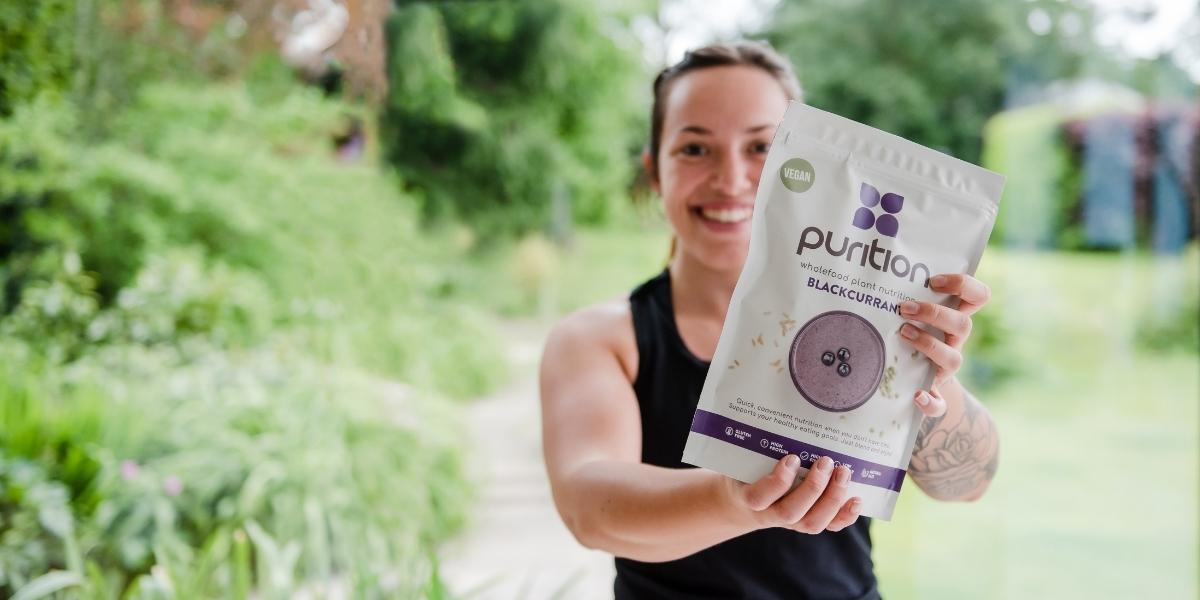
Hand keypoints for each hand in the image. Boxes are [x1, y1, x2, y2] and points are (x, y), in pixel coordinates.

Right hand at [718, 454, 859, 533]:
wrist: (746, 502)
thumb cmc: (748, 472)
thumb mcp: (745, 460)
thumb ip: (756, 447)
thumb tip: (776, 416)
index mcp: (749, 497)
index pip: (759, 497)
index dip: (777, 481)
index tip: (792, 458)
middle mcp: (770, 514)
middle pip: (791, 511)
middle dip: (813, 487)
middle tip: (826, 461)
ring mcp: (791, 522)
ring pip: (812, 522)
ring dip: (832, 498)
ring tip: (843, 473)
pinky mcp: (807, 522)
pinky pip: (828, 526)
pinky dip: (844, 516)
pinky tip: (856, 500)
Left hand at [898, 273, 990, 417]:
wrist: (915, 380)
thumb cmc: (909, 336)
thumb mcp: (911, 315)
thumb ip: (902, 297)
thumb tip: (870, 278)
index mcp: (954, 318)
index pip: (978, 296)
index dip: (963, 284)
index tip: (932, 281)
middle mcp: (954, 342)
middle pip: (963, 324)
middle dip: (934, 313)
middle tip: (905, 308)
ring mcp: (946, 368)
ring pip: (954, 359)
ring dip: (928, 345)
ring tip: (902, 334)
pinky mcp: (936, 395)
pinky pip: (940, 404)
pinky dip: (930, 401)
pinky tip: (916, 396)